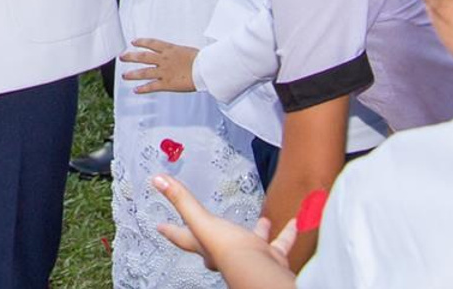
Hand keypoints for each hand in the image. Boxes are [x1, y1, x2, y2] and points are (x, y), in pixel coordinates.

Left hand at [124, 38, 199, 93]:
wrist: (205, 69)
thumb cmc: (202, 60)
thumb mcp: (188, 51)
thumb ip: (179, 53)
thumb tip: (179, 54)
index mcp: (170, 49)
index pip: (151, 43)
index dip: (141, 42)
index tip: (134, 42)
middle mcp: (164, 59)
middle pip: (143, 57)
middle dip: (131, 57)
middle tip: (122, 57)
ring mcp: (164, 72)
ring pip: (144, 72)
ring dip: (132, 74)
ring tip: (124, 76)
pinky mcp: (167, 84)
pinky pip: (152, 86)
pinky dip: (143, 89)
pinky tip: (136, 90)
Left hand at [151, 174, 297, 281]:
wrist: (260, 271)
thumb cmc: (229, 250)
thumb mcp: (199, 219)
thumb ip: (181, 199)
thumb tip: (158, 180)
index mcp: (204, 244)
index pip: (181, 236)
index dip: (170, 230)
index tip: (160, 226)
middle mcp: (225, 253)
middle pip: (217, 243)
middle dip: (217, 234)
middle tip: (216, 226)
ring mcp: (248, 256)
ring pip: (253, 241)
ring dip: (258, 231)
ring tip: (264, 221)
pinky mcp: (270, 258)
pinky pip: (279, 244)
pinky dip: (287, 233)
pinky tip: (294, 222)